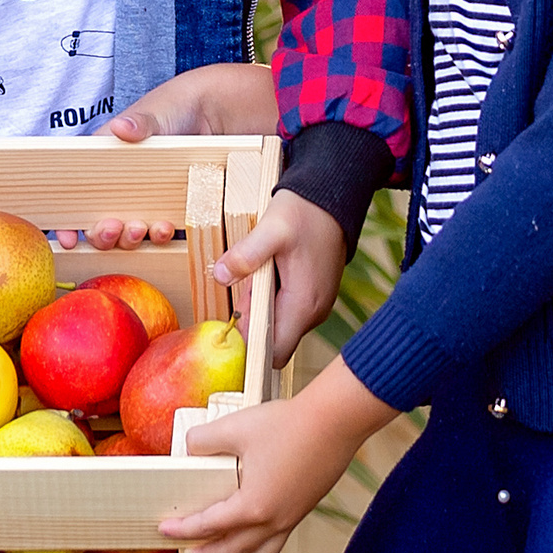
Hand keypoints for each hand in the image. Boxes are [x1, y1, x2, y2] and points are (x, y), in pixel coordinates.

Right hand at [61, 64, 273, 248]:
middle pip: (99, 222)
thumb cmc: (178, 105)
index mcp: (106, 161)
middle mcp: (121, 185)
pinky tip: (166, 227)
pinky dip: (159, 236)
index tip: (65, 237)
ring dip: (129, 238)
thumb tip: (122, 127)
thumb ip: (138, 122)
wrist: (220, 113)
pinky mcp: (171, 208)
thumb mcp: (155, 112)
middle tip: (111, 228)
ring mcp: (146, 199)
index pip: (76, 192)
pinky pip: (159, 233)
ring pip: (127, 232)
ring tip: (140, 228)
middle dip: (101, 234)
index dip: (67, 220)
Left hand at [159, 361, 396, 552]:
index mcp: (253, 505)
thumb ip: (204, 440)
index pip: (209, 525)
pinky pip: (277, 544)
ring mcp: (291, 518)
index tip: (165, 530)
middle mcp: (273, 520)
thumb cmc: (289, 425)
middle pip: (232, 551)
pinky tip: (254, 538)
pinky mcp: (303, 509)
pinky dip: (259, 551)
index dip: (184, 530)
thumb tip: (189, 448)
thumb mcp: (236, 427)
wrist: (335, 421)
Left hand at [215, 190, 344, 367]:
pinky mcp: (311, 296)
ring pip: (277, 326)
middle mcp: (312, 313)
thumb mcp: (271, 229)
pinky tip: (262, 276)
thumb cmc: (306, 213)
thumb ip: (246, 255)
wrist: (331, 199)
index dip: (249, 351)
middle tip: (237, 296)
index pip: (274, 353)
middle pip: (273, 342)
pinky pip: (284, 312)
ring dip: (258, 312)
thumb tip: (220, 276)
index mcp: (303, 305)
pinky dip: (268, 302)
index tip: (227, 336)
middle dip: (250, 328)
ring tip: (252, 279)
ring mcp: (313, 306)